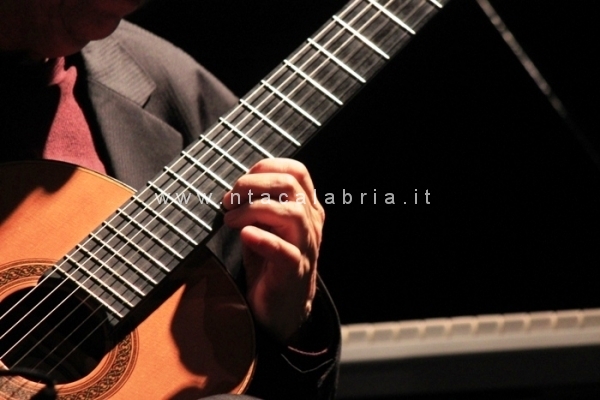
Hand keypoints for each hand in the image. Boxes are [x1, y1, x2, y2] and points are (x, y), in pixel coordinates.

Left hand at [222, 158, 324, 342]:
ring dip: (253, 209)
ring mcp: (306, 246)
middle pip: (290, 185)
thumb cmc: (271, 263)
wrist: (282, 308)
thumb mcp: (266, 227)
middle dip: (253, 184)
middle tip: (228, 199)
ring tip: (230, 219)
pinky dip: (262, 238)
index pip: (296, 172)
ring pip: (290, 212)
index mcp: (306, 208)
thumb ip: (258, 206)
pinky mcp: (294, 270)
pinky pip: (283, 249)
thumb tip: (234, 189)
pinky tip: (245, 235)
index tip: (240, 182)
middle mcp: (310, 223)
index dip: (266, 168)